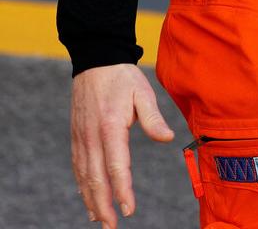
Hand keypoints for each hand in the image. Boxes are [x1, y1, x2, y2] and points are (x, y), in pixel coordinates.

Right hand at [71, 63, 173, 226]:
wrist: (96, 59)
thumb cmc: (122, 76)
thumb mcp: (142, 91)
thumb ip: (153, 117)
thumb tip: (167, 138)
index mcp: (110, 126)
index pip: (117, 166)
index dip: (122, 190)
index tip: (129, 209)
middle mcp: (92, 136)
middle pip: (96, 178)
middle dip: (104, 205)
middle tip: (112, 226)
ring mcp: (81, 137)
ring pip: (84, 176)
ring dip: (91, 200)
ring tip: (100, 219)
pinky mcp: (76, 136)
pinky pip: (77, 166)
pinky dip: (81, 185)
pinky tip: (87, 197)